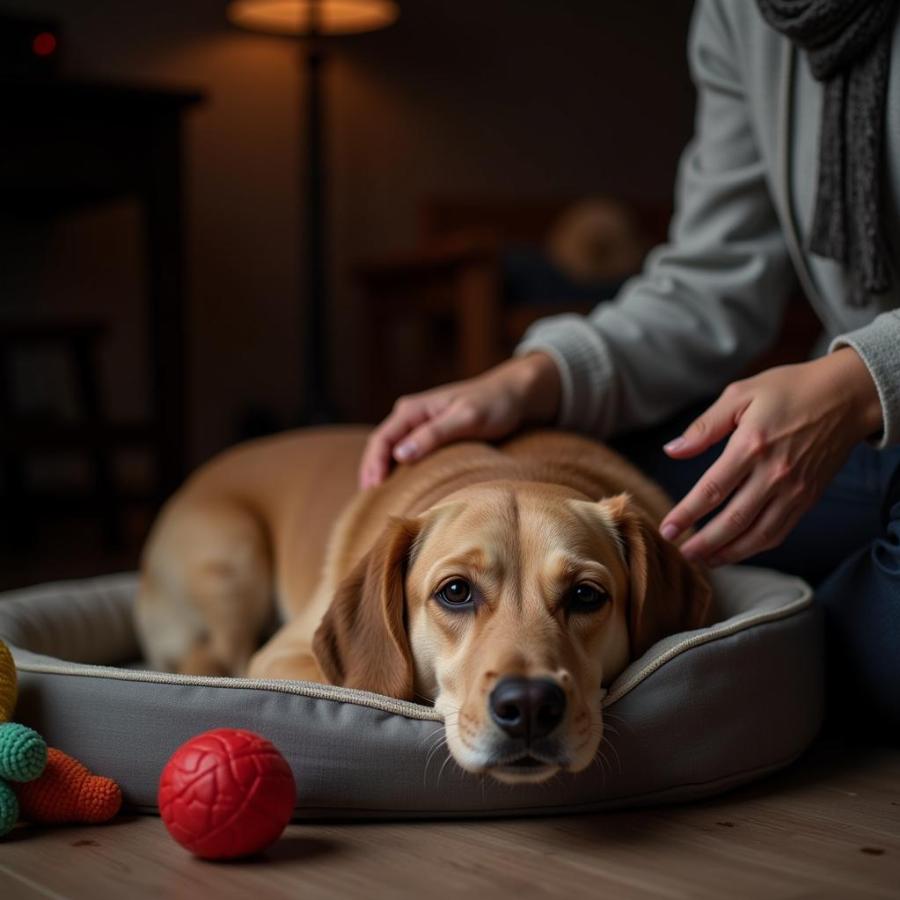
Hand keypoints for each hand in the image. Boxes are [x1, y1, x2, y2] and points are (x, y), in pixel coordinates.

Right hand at [359, 353, 560, 488]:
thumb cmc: (494, 404)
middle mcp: (410, 414)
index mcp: (412, 409)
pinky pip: (407, 453)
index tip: (372, 490)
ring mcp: (419, 424)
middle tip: (369, 503)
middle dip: (372, 472)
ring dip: (383, 472)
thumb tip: (399, 456)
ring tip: (380, 500)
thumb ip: (433, 435)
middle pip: (381, 446)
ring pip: (391, 450)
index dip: (373, 466)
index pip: (381, 439)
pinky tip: (401, 486)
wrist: (514, 394)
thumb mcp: (465, 418)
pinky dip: (398, 469)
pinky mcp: (431, 433)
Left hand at [658, 348, 882, 565]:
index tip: (667, 529)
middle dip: (704, 542)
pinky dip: (756, 547)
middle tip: (681, 552)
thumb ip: (704, 427)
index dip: (687, 514)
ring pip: (758, 534)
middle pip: (734, 520)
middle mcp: (774, 474)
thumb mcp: (741, 395)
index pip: (712, 490)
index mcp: (752, 445)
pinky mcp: (807, 498)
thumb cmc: (789, 390)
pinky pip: (780, 531)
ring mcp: (794, 490)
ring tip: (704, 560)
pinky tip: (736, 550)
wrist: (847, 396)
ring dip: (729, 552)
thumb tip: (672, 450)